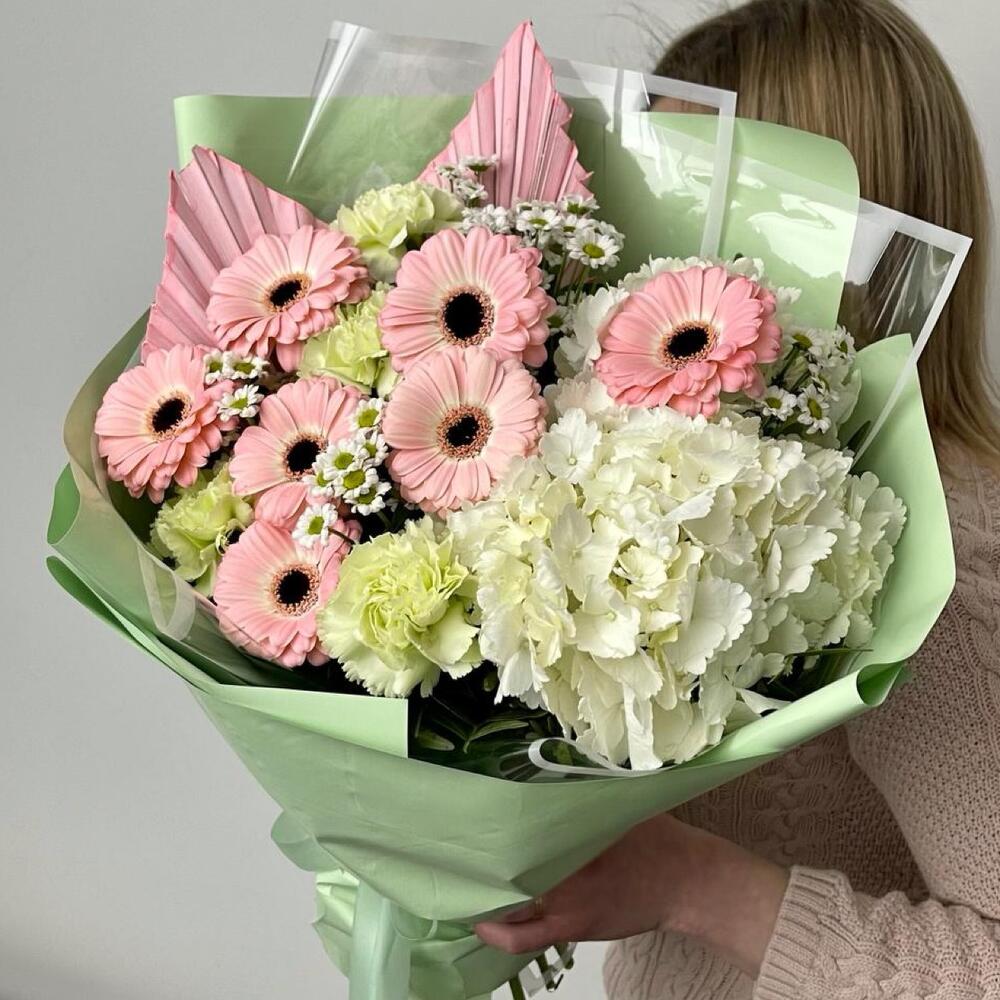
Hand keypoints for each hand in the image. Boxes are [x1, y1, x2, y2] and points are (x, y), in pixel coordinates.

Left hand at [474, 812, 788, 976]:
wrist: (686, 880)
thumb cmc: (654, 836)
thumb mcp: (618, 800)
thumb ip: (581, 789)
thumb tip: (546, 761)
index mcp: (575, 826)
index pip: (519, 821)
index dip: (489, 820)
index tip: (467, 812)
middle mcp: (565, 862)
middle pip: (507, 858)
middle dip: (481, 855)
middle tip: (456, 848)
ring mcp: (564, 899)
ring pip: (509, 898)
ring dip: (486, 891)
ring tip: (463, 881)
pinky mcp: (570, 926)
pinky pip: (523, 937)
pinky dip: (498, 931)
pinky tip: (481, 924)